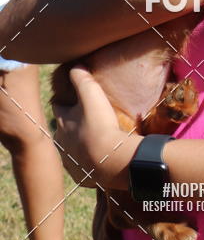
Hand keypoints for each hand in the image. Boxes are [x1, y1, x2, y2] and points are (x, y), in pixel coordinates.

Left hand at [53, 66, 140, 190]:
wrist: (109, 161)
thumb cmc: (100, 124)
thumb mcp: (92, 94)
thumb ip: (81, 77)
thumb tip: (75, 65)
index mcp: (62, 121)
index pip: (57, 106)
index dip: (63, 101)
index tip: (69, 98)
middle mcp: (61, 141)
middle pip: (62, 128)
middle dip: (70, 123)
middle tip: (83, 119)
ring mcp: (69, 160)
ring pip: (70, 148)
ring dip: (77, 143)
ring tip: (92, 139)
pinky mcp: (80, 174)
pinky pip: (80, 165)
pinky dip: (86, 160)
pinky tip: (96, 157)